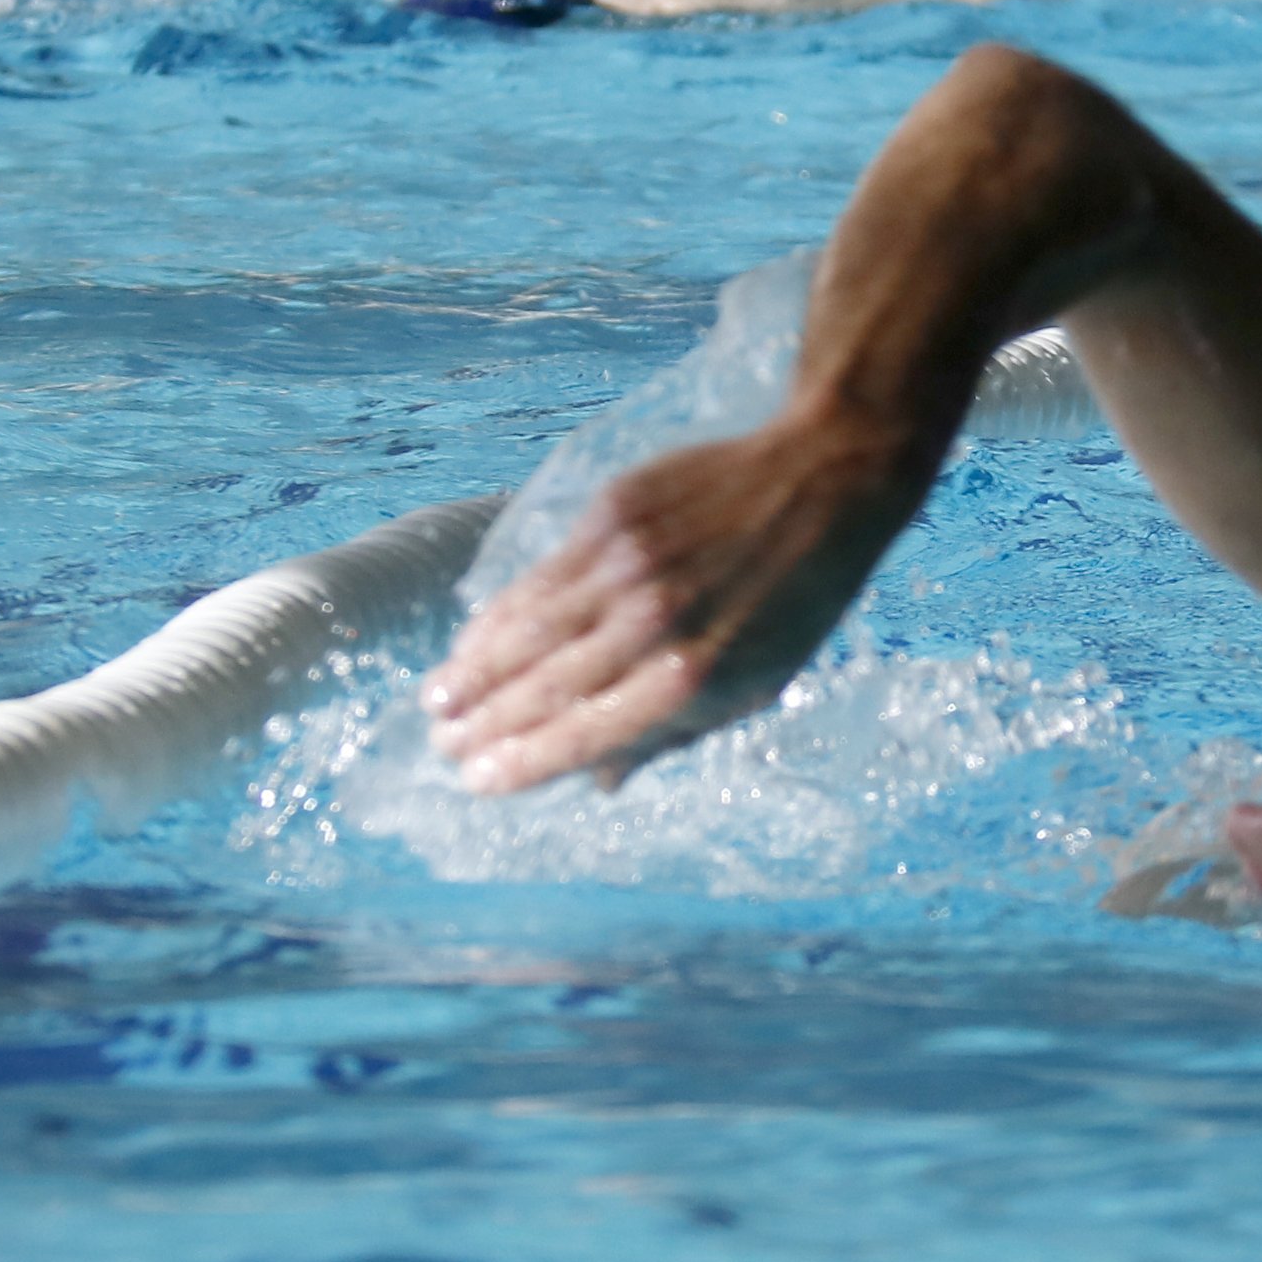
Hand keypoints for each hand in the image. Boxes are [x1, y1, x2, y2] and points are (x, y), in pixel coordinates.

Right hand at [421, 412, 925, 793]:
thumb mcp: (757, 683)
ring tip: (438, 702)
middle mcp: (650, 624)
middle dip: (483, 725)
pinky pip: (539, 576)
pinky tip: (474, 635)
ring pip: (526, 631)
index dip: (519, 764)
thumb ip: (673, 733)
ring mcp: (625, 565)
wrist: (824, 478)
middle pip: (541, 688)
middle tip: (444, 746)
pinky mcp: (611, 514)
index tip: (474, 782)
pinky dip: (499, 612)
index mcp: (691, 679)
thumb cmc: (797, 596)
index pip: (581, 735)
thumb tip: (600, 782)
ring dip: (474, 672)